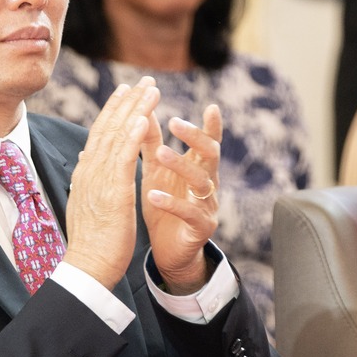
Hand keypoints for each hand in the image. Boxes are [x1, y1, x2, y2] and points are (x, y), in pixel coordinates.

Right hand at [63, 79, 159, 290]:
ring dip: (135, 109)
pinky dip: (132, 135)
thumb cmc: (92, 240)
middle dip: (128, 101)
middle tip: (144, 80)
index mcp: (87, 173)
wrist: (88, 266)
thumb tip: (85, 156)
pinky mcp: (113, 192)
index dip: (114, 110)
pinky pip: (124, 158)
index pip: (100, 134)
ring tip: (151, 89)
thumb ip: (87, 176)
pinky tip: (143, 118)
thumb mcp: (87, 201)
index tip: (126, 91)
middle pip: (108, 127)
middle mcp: (90, 171)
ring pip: (117, 136)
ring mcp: (100, 180)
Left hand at [142, 105, 222, 293]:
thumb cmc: (163, 205)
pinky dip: (171, 203)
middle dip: (196, 137)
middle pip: (211, 155)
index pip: (208, 142)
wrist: (168, 250)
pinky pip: (189, 213)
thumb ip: (152, 144)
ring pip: (202, 181)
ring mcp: (207, 206)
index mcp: (198, 168)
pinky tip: (153, 196)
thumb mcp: (155, 172)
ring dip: (181, 165)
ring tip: (160, 154)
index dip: (212, 126)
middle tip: (176, 122)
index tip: (211, 106)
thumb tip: (144, 111)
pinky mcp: (201, 228)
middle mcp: (208, 184)